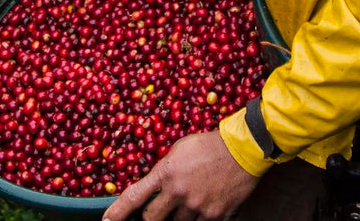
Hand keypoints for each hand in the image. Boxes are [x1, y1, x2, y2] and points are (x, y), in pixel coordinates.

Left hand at [103, 130, 260, 220]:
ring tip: (192, 198)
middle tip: (157, 211)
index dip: (118, 212)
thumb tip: (157, 183)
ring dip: (179, 215)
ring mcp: (195, 206)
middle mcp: (177, 193)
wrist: (241, 150)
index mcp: (165, 173)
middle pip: (152, 219)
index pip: (134, 197)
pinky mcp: (214, 215)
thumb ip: (165, 168)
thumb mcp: (179, 149)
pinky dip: (200, 216)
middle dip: (151, 217)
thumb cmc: (209, 145)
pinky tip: (207, 202)